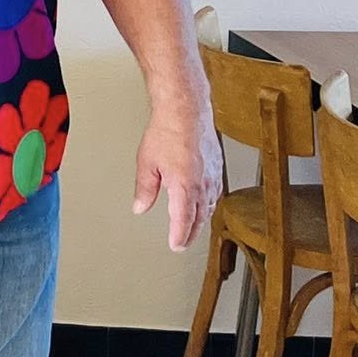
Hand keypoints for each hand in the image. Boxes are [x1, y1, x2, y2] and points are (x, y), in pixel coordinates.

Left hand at [131, 102, 222, 251]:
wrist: (186, 111)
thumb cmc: (167, 132)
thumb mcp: (146, 163)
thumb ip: (145, 189)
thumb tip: (140, 207)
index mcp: (185, 187)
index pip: (183, 221)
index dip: (179, 236)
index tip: (175, 246)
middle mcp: (203, 185)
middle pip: (199, 218)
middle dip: (190, 233)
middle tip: (182, 242)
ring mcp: (213, 176)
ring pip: (209, 206)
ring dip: (201, 220)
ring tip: (192, 228)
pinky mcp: (217, 167)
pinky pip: (215, 193)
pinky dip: (208, 204)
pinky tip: (204, 204)